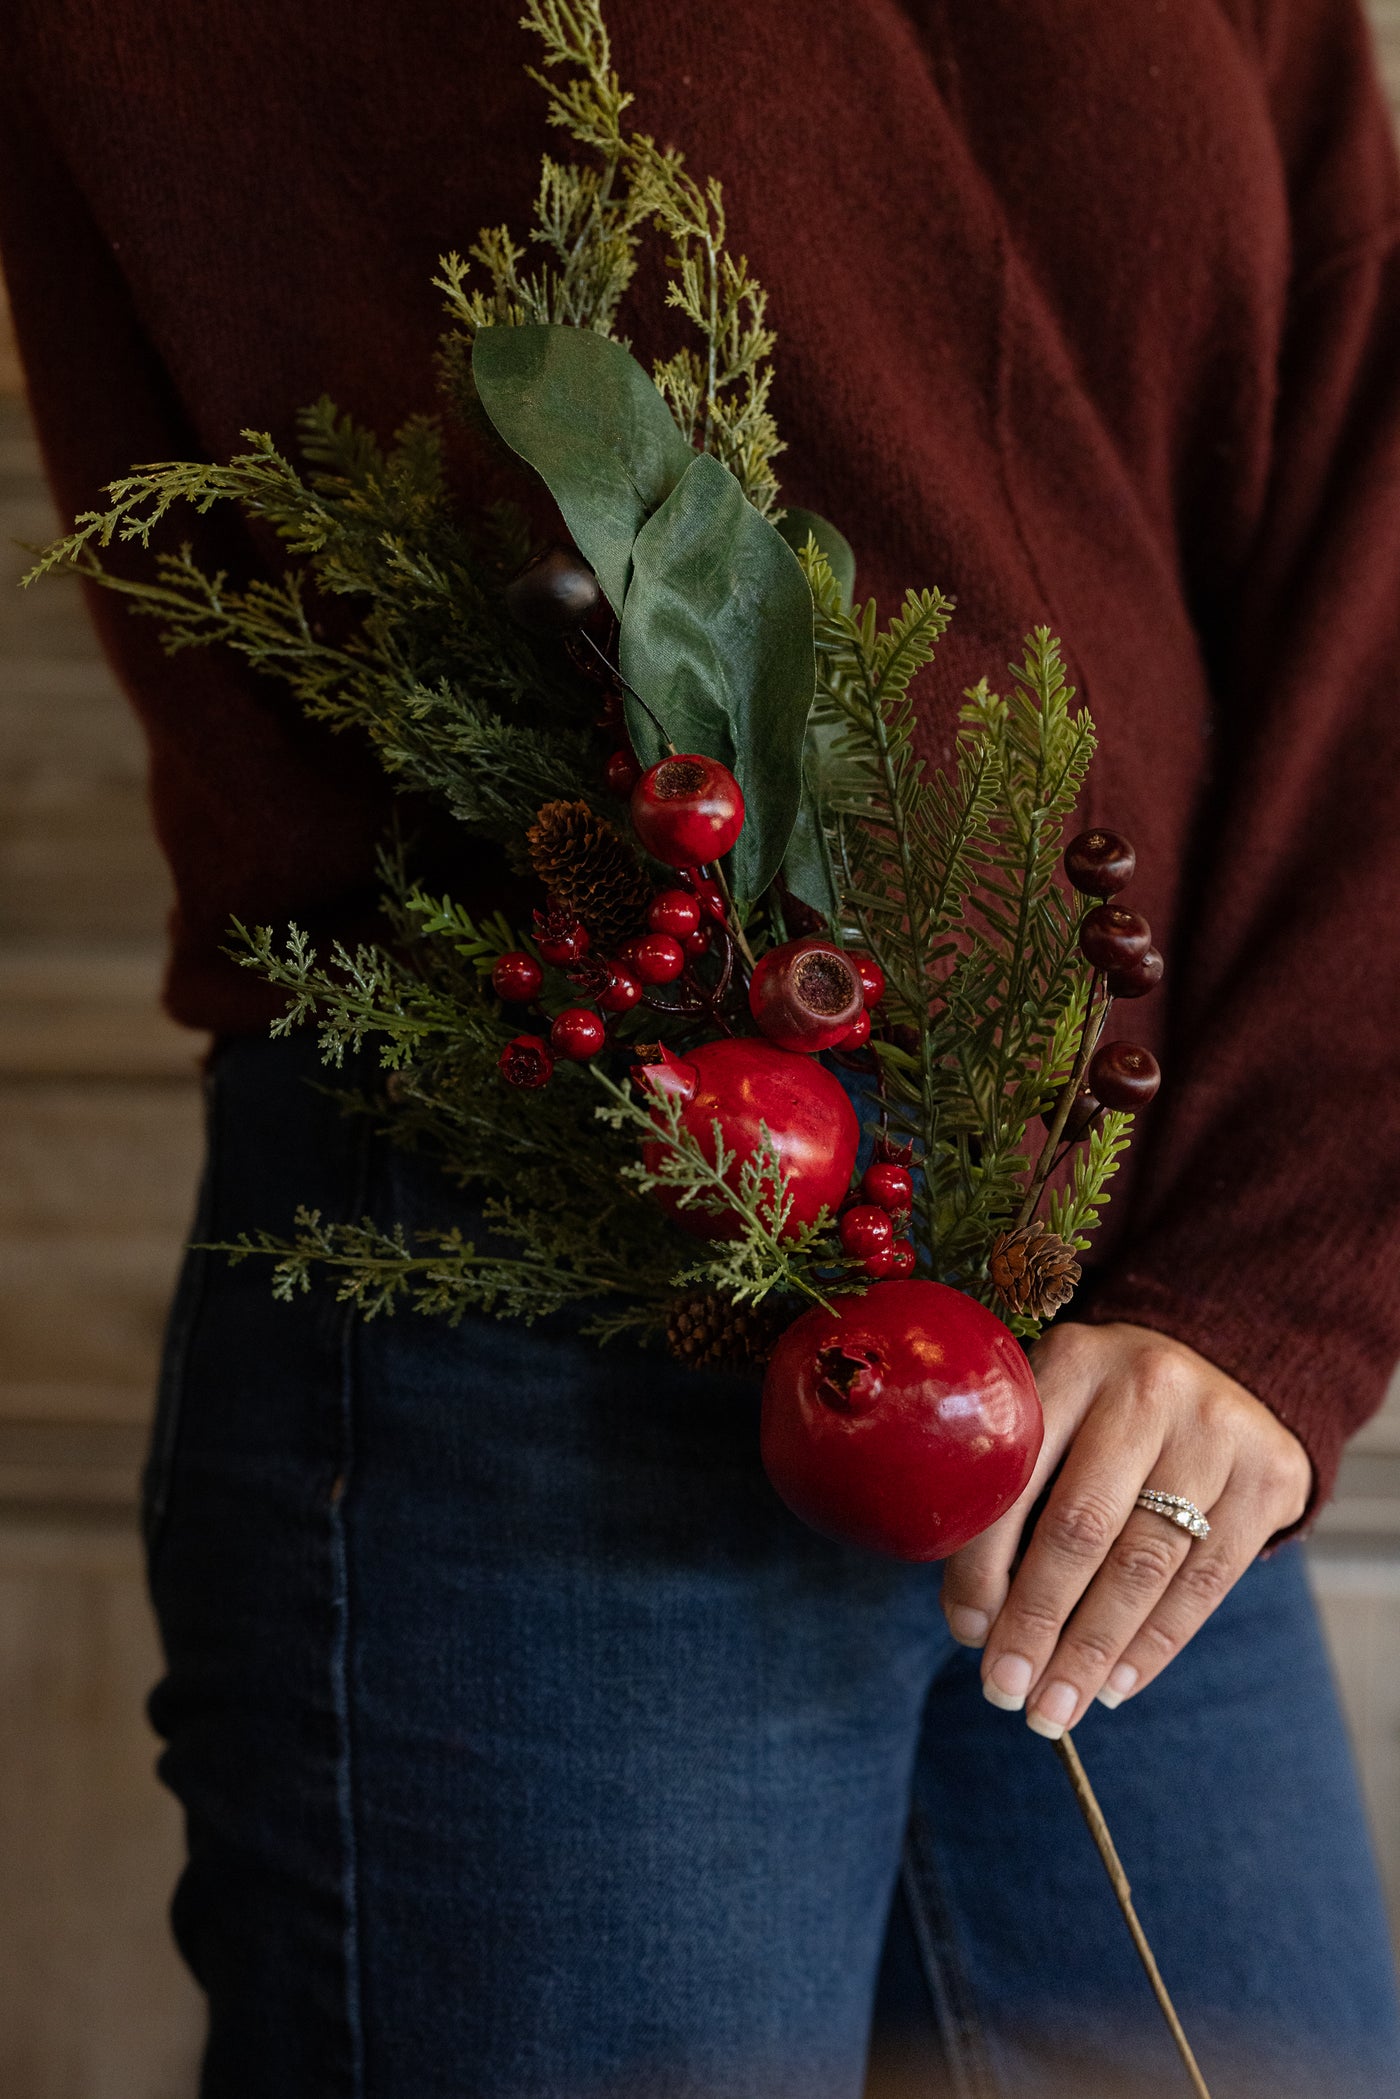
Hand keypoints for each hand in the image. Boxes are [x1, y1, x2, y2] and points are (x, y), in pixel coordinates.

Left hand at [939, 1321, 1311, 1735]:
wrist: (1226, 1365)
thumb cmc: (1108, 1409)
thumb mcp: (1056, 1408)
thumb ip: (1014, 1488)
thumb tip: (973, 1619)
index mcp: (1072, 1363)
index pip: (1016, 1476)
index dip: (984, 1563)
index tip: (967, 1631)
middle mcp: (1146, 1390)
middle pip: (1082, 1527)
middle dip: (1036, 1623)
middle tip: (1005, 1692)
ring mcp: (1215, 1433)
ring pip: (1144, 1565)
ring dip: (1092, 1653)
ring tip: (1053, 1708)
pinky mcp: (1268, 1477)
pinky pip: (1206, 1582)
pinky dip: (1154, 1645)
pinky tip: (1115, 1686)